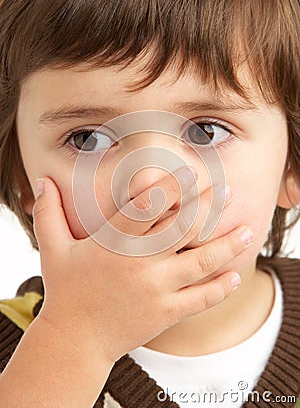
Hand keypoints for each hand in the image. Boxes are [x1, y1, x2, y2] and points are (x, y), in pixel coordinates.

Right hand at [33, 168, 251, 362]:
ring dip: (226, 244)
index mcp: (114, 242)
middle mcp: (138, 263)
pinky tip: (235, 276)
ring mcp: (155, 289)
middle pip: (182, 228)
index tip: (191, 173)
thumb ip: (47, 213)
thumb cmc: (66, 290)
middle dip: (208, 206)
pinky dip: (221, 287)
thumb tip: (41, 181)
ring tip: (248, 229)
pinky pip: (200, 299)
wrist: (74, 340)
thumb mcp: (52, 249)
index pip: (147, 207)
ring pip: (199, 261)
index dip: (172, 187)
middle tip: (229, 189)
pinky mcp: (165, 314)